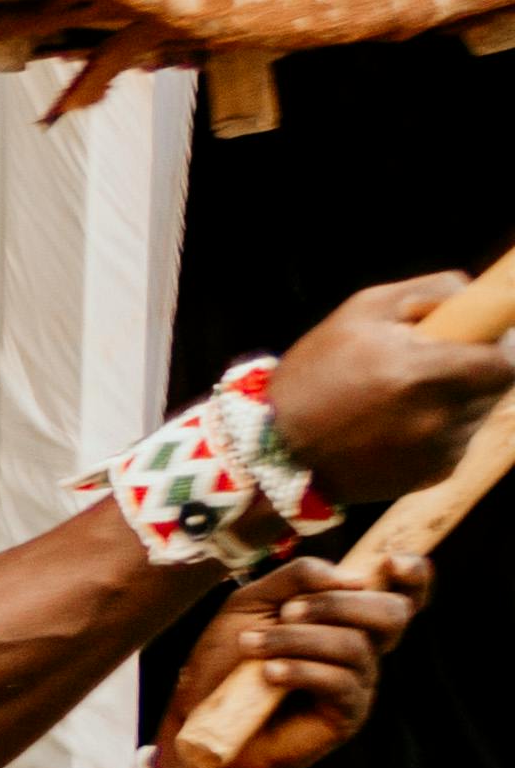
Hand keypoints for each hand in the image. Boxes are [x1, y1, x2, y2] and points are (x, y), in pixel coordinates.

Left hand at [161, 555, 415, 767]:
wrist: (200, 719)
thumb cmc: (226, 661)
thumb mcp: (251, 604)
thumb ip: (296, 578)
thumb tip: (350, 576)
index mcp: (345, 616)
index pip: (400, 592)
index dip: (412, 573)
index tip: (391, 560)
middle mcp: (362, 647)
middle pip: (392, 614)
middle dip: (340, 605)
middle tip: (287, 611)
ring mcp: (359, 682)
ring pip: (355, 645)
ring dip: (298, 639)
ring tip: (250, 646)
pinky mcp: (348, 715)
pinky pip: (341, 682)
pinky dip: (300, 670)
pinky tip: (267, 674)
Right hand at [262, 274, 513, 511]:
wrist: (276, 451)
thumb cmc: (314, 372)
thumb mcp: (359, 312)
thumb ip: (425, 292)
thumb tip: (474, 293)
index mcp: (419, 373)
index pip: (503, 362)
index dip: (499, 348)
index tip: (482, 340)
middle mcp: (437, 417)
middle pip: (496, 387)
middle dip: (475, 370)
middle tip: (437, 363)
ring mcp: (439, 451)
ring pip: (476, 413)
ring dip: (455, 398)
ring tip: (404, 398)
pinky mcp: (435, 474)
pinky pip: (457, 440)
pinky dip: (438, 429)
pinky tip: (396, 426)